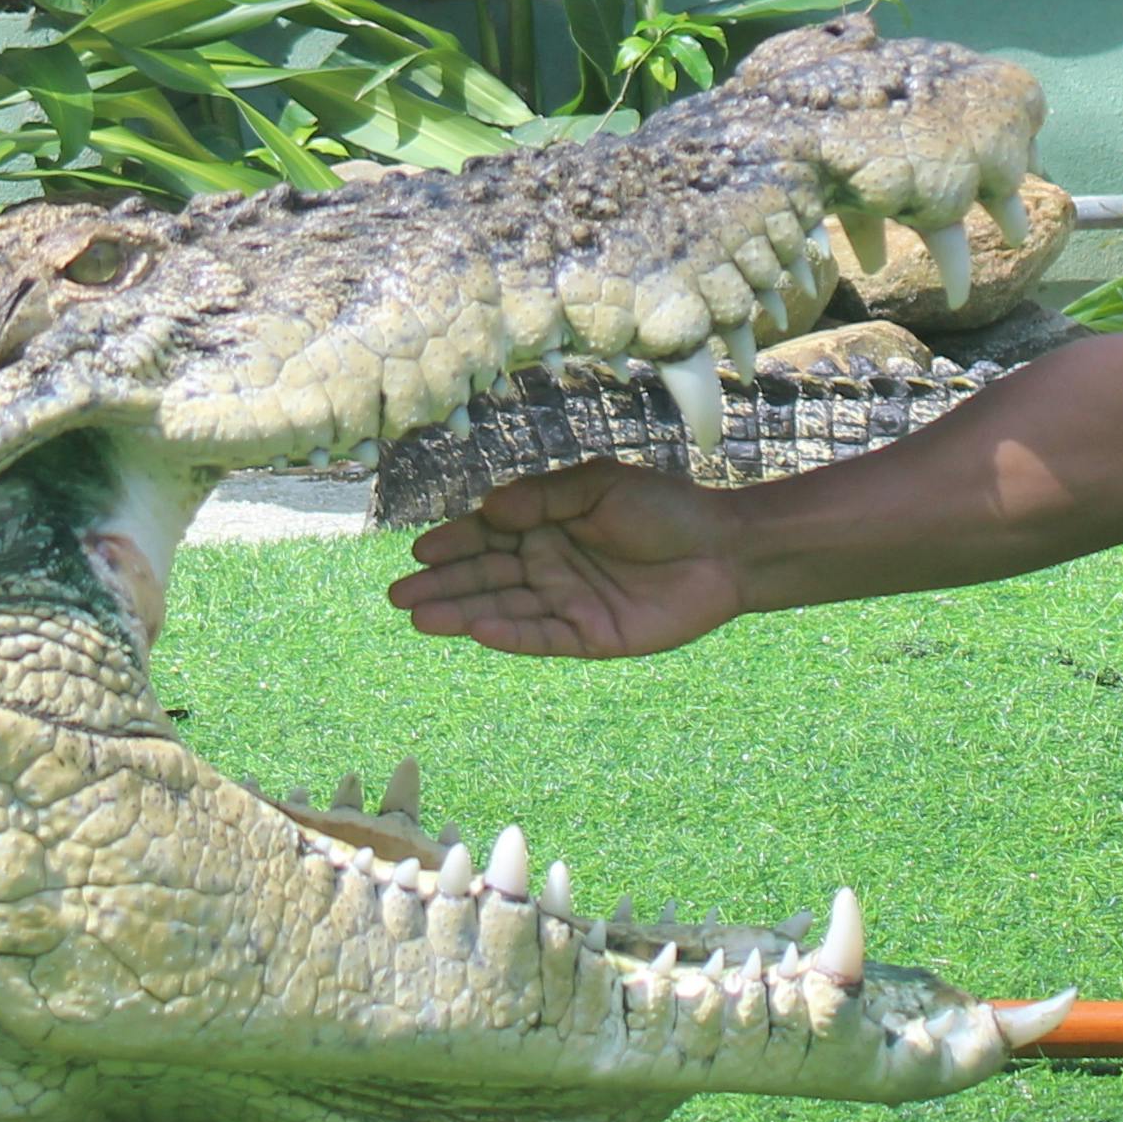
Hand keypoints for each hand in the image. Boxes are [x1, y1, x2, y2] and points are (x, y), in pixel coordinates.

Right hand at [385, 458, 746, 659]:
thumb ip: (544, 497)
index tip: (420, 550)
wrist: (724, 548)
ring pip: (504, 609)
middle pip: (486, 577)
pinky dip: (509, 634)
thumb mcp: (600, 485)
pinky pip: (541, 636)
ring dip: (462, 613)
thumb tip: (490, 511)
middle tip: (398, 595)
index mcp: (547, 526)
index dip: (454, 543)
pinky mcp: (589, 636)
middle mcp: (549, 566)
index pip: (488, 536)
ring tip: (420, 617)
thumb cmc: (664, 508)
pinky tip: (477, 629)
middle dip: (442, 585)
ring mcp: (567, 603)